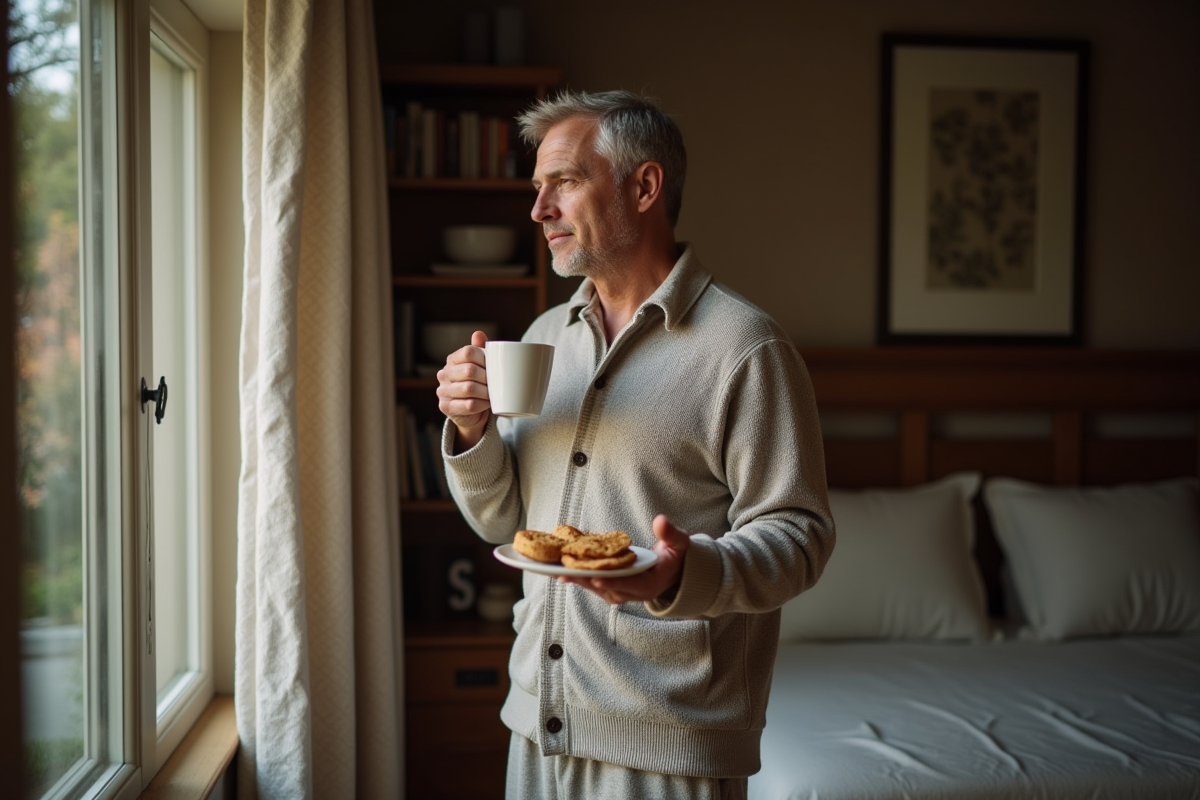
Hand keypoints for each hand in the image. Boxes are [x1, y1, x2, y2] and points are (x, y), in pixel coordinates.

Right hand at [436, 330, 490, 451]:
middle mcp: (444, 373)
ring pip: (469, 388)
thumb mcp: (481, 366)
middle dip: (487, 378)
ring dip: (486, 392)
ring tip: (493, 394)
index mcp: (452, 359)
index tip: (496, 367)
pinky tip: (487, 404)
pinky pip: (468, 405)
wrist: (473, 412)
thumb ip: (480, 349)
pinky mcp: (445, 407)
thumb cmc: (479, 384)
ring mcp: (442, 390)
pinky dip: (482, 404)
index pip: (469, 352)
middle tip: (498, 383)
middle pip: (470, 370)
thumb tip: (478, 333)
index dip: (485, 359)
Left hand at [559, 514, 689, 604]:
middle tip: (564, 574)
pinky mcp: (613, 588)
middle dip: (585, 581)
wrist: (674, 571)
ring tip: (557, 571)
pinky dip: (579, 577)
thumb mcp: (679, 543)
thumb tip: (661, 520)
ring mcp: (622, 593)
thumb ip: (670, 534)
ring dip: (577, 580)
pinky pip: (594, 584)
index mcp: (650, 585)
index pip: (629, 584)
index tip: (596, 578)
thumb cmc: (675, 555)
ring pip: (597, 588)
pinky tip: (562, 570)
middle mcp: (633, 594)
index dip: (613, 581)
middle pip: (606, 589)